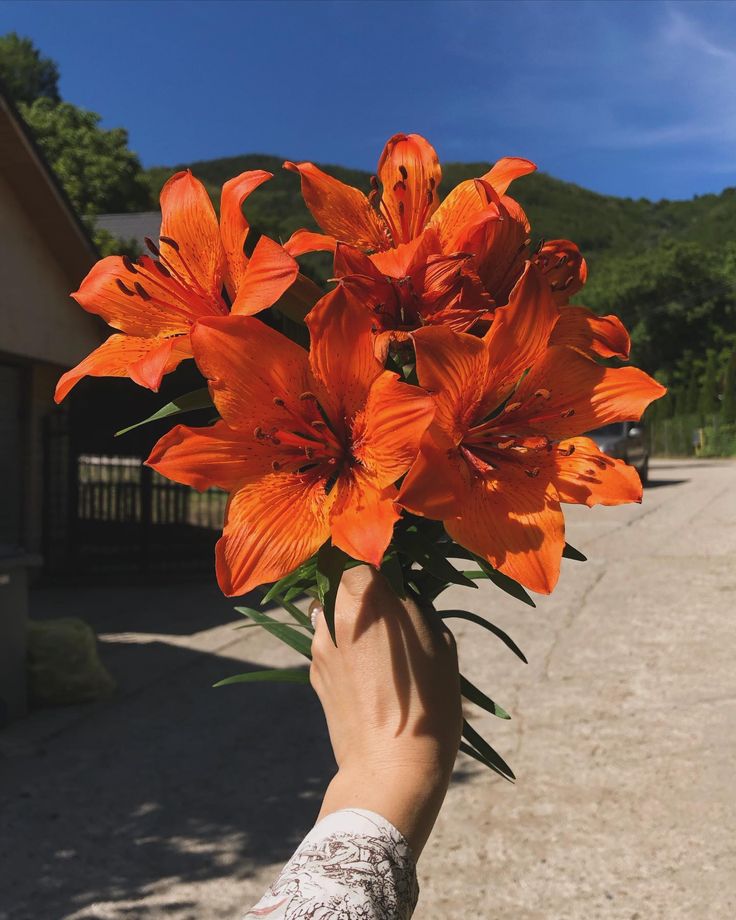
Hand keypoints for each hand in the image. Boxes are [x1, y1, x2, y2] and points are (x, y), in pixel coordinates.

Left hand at [309, 565, 461, 856]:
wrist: (390, 767)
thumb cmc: (428, 702)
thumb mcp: (440, 642)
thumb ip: (413, 603)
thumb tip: (399, 587)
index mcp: (367, 596)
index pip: (362, 551)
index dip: (379, 556)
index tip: (394, 567)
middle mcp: (335, 612)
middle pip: (341, 577)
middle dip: (362, 583)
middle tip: (389, 601)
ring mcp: (319, 643)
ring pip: (330, 608)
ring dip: (349, 612)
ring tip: (378, 638)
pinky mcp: (313, 670)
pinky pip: (326, 640)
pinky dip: (342, 641)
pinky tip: (366, 668)